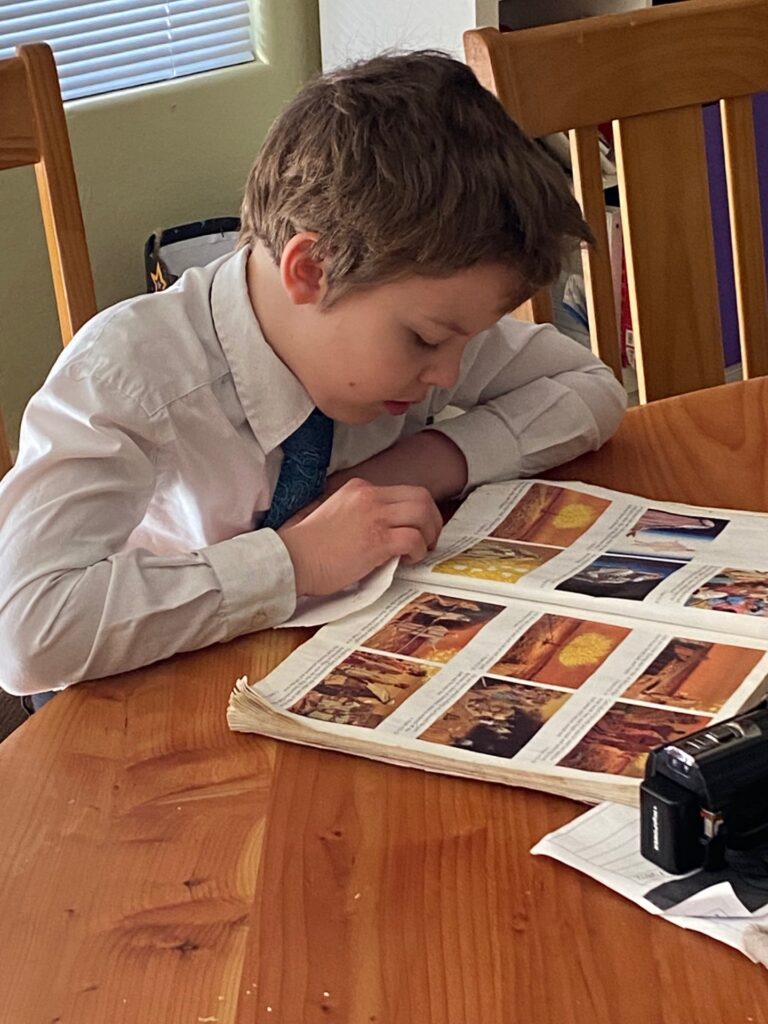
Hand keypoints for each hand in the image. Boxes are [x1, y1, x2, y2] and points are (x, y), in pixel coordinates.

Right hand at [277, 478, 442, 595]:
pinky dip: (419, 551)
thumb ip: (361, 514)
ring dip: (429, 535)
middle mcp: (370, 496)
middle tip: (429, 539)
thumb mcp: (336, 513)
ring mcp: (374, 517)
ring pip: (423, 514)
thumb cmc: (310, 546)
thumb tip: (385, 529)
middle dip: (433, 519)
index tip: (418, 527)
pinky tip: (408, 560)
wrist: (292, 560)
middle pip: (421, 497)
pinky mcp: (377, 540)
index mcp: (359, 488)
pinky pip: (414, 539)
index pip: (403, 491)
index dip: (418, 510)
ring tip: (421, 550)